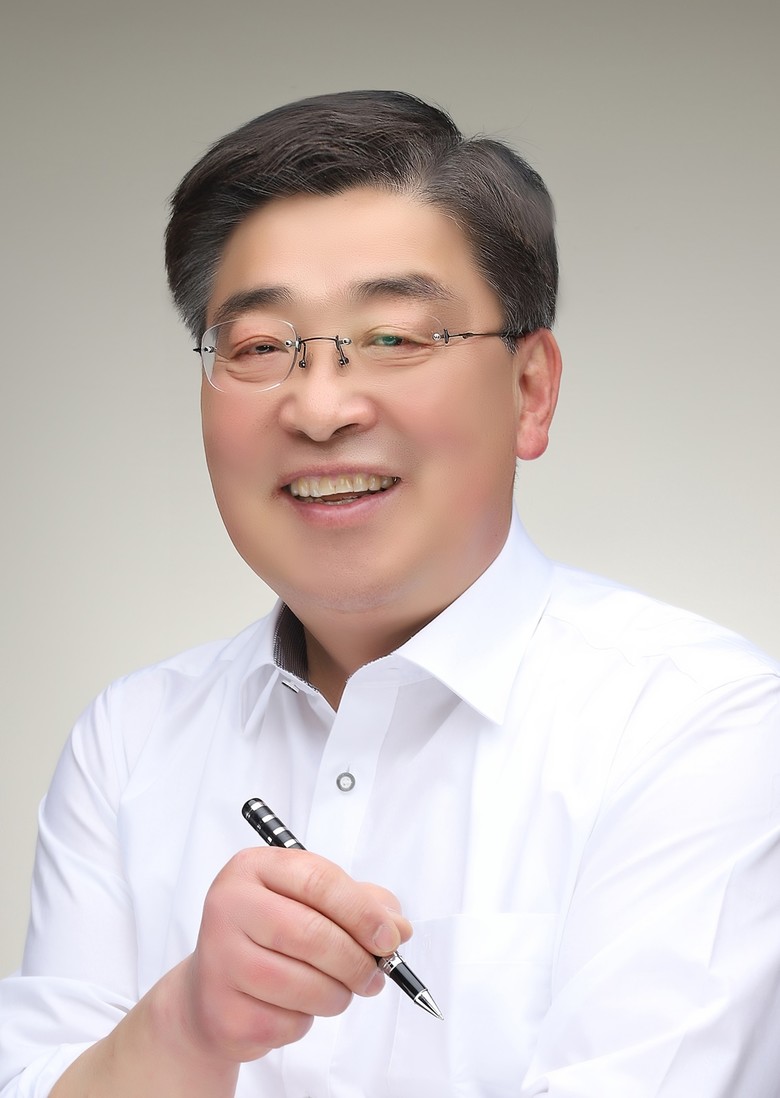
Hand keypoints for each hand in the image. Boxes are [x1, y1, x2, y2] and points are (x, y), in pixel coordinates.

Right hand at [175, 846, 411, 1063]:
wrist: (210, 988)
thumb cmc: (271, 935)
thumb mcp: (312, 903)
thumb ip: (360, 905)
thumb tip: (399, 928)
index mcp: (253, 867)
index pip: (318, 880)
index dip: (362, 912)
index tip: (390, 938)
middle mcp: (228, 906)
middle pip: (312, 935)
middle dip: (356, 962)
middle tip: (374, 976)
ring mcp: (219, 959)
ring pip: (303, 985)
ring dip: (336, 996)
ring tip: (336, 992)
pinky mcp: (221, 1011)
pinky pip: (287, 1023)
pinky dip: (305, 1021)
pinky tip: (293, 1007)